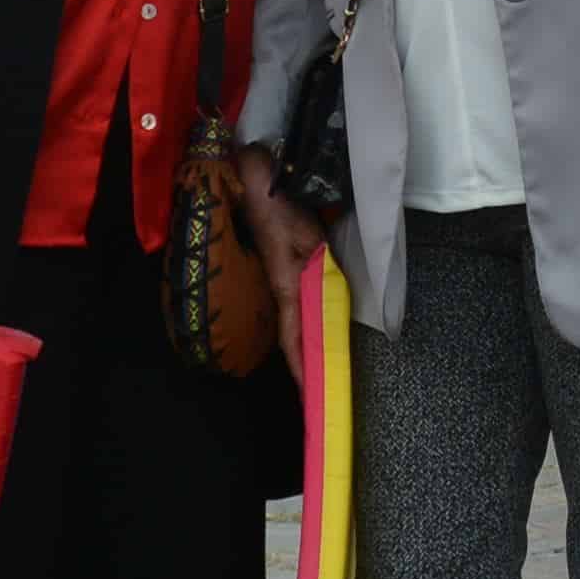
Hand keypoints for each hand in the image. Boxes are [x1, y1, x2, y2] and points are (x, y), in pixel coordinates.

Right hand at [245, 172, 327, 390]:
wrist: (253, 184)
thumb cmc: (280, 210)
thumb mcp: (306, 236)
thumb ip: (317, 264)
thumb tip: (326, 291)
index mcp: (288, 287)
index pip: (293, 336)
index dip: (301, 366)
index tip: (309, 394)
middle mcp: (284, 290)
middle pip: (294, 336)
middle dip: (305, 364)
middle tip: (320, 391)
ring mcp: (284, 281)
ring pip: (297, 321)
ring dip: (308, 344)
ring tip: (322, 369)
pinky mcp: (288, 269)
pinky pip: (300, 304)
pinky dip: (308, 322)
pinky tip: (319, 327)